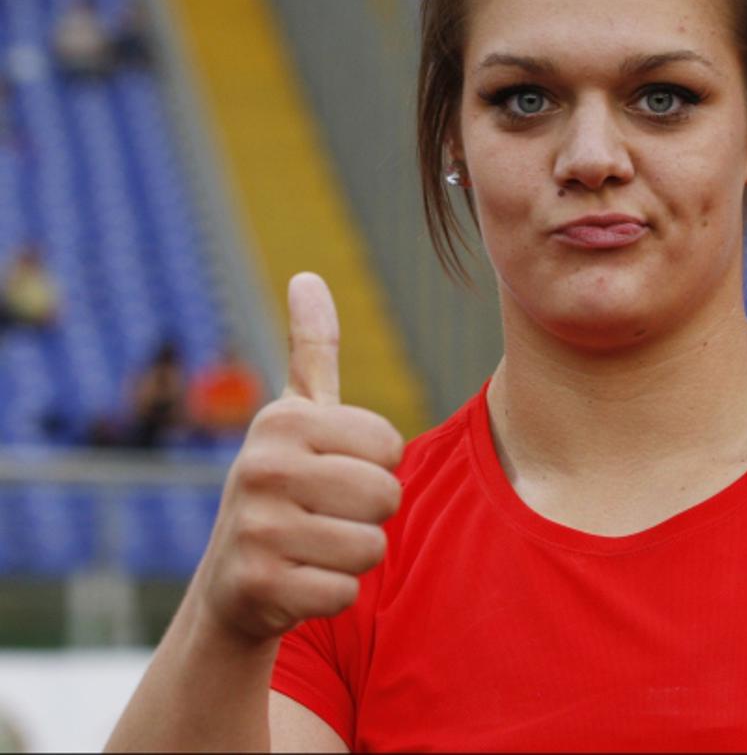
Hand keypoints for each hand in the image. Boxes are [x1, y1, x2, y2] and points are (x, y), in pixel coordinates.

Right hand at [192, 272, 403, 641]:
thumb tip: (308, 276)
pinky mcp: (257, 585)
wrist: (232, 584)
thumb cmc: (284, 488)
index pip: (390, 446)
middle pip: (385, 495)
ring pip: (371, 546)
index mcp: (282, 420)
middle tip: (328, 516)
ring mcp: (255, 527)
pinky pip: (346, 591)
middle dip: (371, 515)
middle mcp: (261, 466)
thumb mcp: (296, 419)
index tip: (336, 473)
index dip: (377, 468)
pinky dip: (334, 593)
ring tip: (314, 547)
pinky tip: (300, 581)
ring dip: (354, 556)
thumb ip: (312, 351)